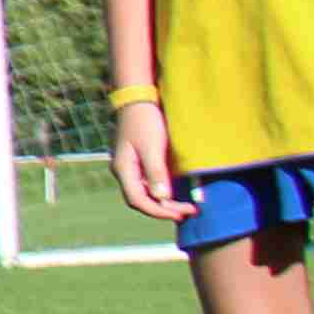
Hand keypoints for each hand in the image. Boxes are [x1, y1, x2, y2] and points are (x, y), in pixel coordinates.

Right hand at [116, 100, 187, 222]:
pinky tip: (176, 192)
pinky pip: (148, 184)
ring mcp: (130, 168)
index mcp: (123, 169)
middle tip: (189, 211)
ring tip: (185, 206)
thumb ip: (156, 172)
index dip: (159, 211)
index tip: (182, 213)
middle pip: (141, 200)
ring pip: (145, 193)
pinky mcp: (138, 162)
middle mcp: (124, 172)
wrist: (138, 101)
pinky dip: (163, 192)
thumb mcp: (152, 146)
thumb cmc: (145, 121)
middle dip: (164, 209)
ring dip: (164, 203)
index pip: (138, 200)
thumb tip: (162, 198)